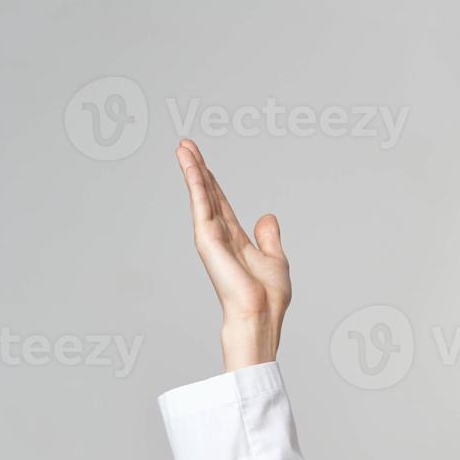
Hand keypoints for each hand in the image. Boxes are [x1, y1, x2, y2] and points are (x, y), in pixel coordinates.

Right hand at [174, 138, 291, 368]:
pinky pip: (202, 205)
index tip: (202, 161)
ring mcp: (212, 236)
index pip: (221, 203)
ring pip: (202, 195)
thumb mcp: (275, 259)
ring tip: (183, 147)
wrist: (260, 314)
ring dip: (193, 170)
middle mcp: (221, 235)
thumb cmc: (268, 297)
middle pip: (208, 194)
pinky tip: (191, 166)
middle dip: (198, 169)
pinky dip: (196, 184)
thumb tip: (267, 217)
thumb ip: (269, 237)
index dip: (212, 181)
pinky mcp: (207, 239)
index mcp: (236, 238)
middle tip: (185, 145)